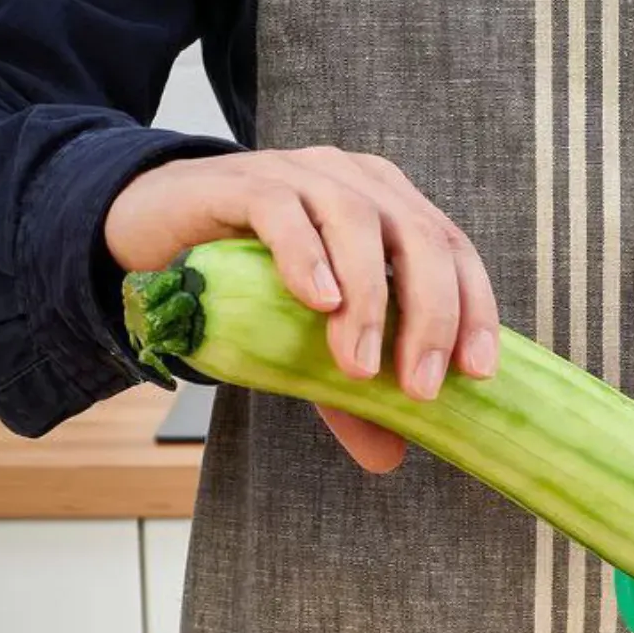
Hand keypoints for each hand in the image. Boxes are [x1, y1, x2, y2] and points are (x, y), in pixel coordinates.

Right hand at [105, 148, 499, 471]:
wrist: (156, 234)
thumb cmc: (250, 283)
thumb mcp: (311, 345)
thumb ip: (350, 394)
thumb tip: (390, 458)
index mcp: (391, 208)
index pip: (454, 251)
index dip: (474, 309)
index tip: (477, 372)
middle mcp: (356, 181)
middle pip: (419, 238)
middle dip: (430, 316)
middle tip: (418, 387)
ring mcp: (301, 174)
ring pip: (357, 222)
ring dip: (368, 300)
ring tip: (357, 365)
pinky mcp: (243, 183)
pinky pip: (283, 211)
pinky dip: (306, 257)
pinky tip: (318, 302)